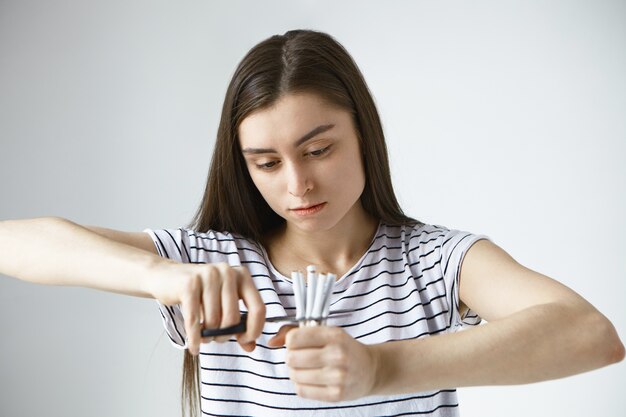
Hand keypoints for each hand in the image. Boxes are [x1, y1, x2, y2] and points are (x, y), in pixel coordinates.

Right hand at [145, 261, 265, 354]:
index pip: (258, 308)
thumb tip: (251, 347)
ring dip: (208, 335)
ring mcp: (208, 275)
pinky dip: (195, 338)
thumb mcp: (222, 305)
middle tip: (216, 338)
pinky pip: (195, 320)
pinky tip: (194, 346)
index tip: (246, 341)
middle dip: (224, 335)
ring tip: (203, 335)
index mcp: (242, 275)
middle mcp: (227, 271)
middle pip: (233, 318)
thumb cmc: (199, 293)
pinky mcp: (189, 284)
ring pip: (214, 320)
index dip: (254, 329)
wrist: (165, 276)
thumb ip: (238, 324)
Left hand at [269, 325, 380, 401]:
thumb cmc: (344, 348)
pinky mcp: (336, 394)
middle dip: (291, 357)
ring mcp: (337, 376)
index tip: (297, 343)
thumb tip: (271, 342)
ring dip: (295, 372)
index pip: (294, 338)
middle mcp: (337, 355)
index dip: (290, 341)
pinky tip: (312, 379)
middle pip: (291, 358)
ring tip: (307, 368)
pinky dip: (301, 384)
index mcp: (334, 335)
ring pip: (295, 375)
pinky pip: (302, 390)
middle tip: (300, 357)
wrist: (370, 370)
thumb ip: (297, 332)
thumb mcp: (326, 332)